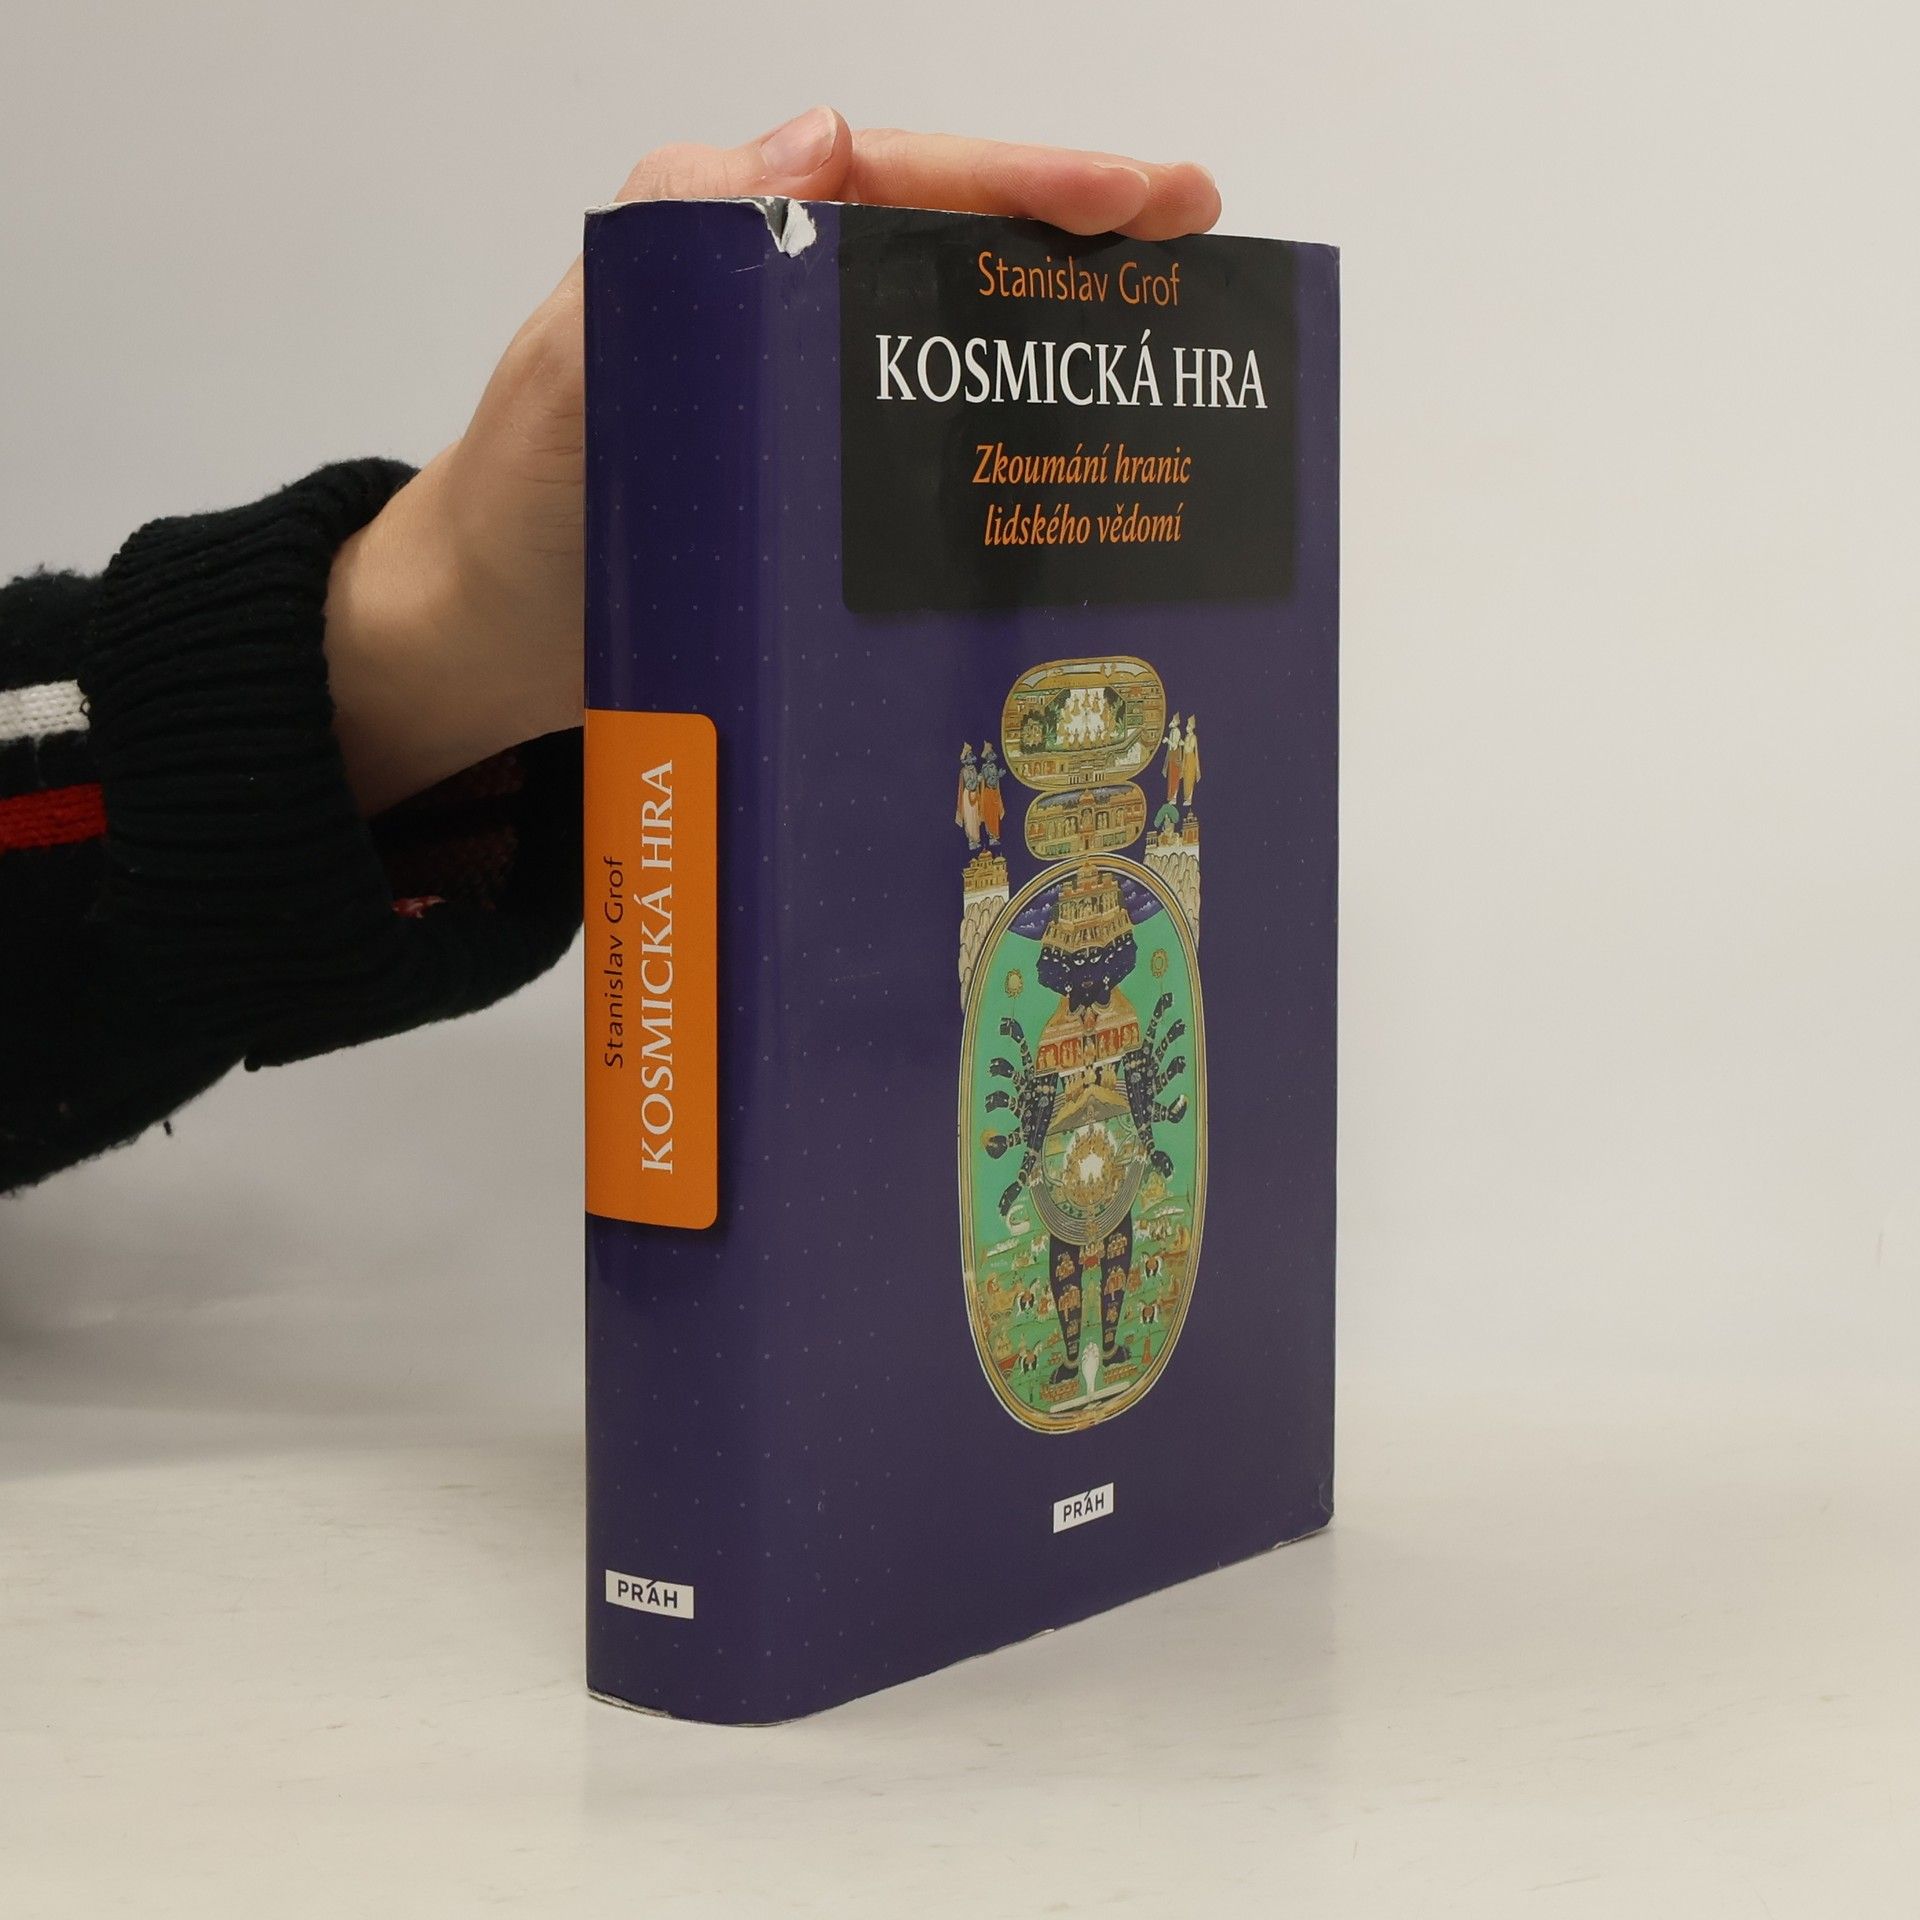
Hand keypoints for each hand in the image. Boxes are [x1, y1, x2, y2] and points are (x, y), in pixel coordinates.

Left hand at [324, 111, 1221, 812]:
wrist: (486, 647)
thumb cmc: (523, 507)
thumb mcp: (580, 360)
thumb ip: (678, 244)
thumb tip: (820, 146)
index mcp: (741, 251)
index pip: (911, 186)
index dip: (1037, 185)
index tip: (1149, 200)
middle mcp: (790, 320)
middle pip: (962, 261)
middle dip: (1085, 254)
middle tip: (1202, 267)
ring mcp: (813, 414)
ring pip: (963, 357)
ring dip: (1067, 357)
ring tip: (1176, 371)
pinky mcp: (823, 502)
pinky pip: (933, 455)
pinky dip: (1011, 459)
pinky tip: (1081, 489)